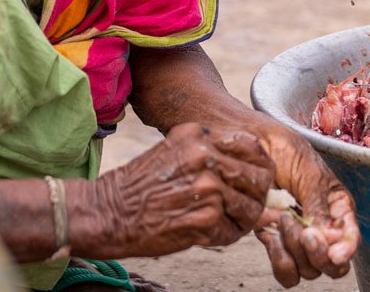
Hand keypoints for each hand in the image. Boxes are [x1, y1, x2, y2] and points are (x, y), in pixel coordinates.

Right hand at [86, 123, 274, 258]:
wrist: (109, 212)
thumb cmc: (140, 187)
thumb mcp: (175, 155)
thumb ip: (213, 160)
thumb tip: (257, 175)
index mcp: (197, 135)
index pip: (252, 145)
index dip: (259, 166)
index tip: (255, 180)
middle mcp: (205, 154)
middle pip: (259, 175)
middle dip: (257, 195)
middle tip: (247, 207)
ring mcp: (207, 184)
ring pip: (251, 205)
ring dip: (244, 219)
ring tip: (226, 223)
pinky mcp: (206, 215)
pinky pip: (234, 229)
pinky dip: (227, 236)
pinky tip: (209, 234)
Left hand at [252, 123, 359, 287]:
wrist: (250, 146)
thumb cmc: (283, 149)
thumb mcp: (308, 173)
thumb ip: (319, 205)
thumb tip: (328, 237)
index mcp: (337, 208)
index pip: (350, 237)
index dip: (346, 249)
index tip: (334, 254)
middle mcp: (322, 227)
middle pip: (331, 264)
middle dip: (318, 254)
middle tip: (304, 233)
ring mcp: (298, 238)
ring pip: (308, 270)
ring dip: (295, 251)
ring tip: (282, 220)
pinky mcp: (276, 243)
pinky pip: (285, 271)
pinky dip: (278, 258)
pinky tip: (270, 234)